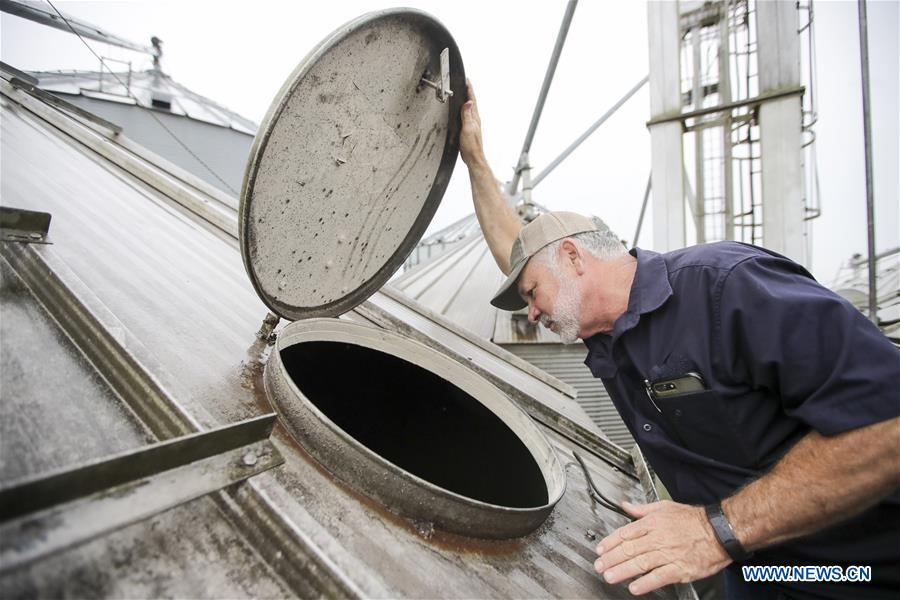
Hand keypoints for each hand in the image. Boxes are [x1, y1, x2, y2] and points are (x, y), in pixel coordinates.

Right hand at [459, 79, 485, 167]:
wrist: (473, 157)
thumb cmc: (471, 145)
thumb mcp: (467, 128)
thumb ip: (467, 115)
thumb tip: (469, 102)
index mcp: (475, 118)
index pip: (472, 100)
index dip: (470, 89)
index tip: (467, 80)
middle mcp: (475, 120)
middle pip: (472, 102)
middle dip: (469, 92)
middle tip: (466, 83)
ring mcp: (473, 124)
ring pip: (470, 108)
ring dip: (467, 100)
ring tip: (464, 93)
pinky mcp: (469, 129)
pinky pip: (467, 115)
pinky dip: (465, 110)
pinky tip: (463, 111)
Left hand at [594, 501, 730, 594]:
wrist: (719, 531)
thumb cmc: (693, 520)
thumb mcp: (665, 507)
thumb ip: (642, 509)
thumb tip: (626, 506)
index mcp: (653, 523)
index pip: (626, 533)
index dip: (610, 542)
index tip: (600, 549)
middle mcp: (658, 538)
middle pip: (630, 549)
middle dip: (611, 559)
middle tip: (599, 565)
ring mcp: (669, 554)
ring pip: (640, 563)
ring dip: (623, 571)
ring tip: (610, 577)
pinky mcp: (680, 569)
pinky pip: (659, 577)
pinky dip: (646, 583)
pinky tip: (635, 587)